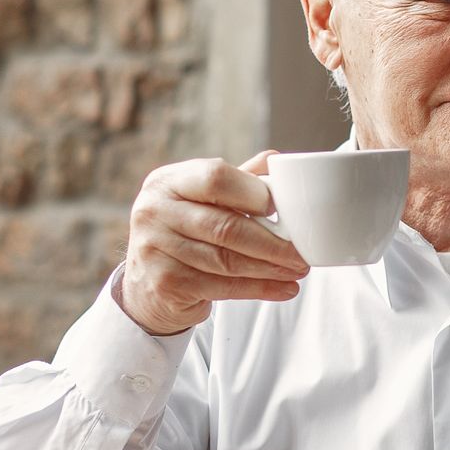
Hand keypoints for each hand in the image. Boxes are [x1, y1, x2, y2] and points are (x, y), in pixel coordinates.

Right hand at [114, 151, 309, 335]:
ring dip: (270, 268)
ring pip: (226, 261)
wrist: (148, 284)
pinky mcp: (165, 283)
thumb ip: (239, 180)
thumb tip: (277, 160)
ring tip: (299, 270)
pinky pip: (222, 287)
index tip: (280, 208)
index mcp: (168, 181)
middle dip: (271, 242)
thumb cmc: (186, 231)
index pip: (214, 178)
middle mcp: (154, 211)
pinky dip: (259, 289)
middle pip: (225, 226)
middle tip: (302, 252)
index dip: (252, 192)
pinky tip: (284, 289)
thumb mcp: (204, 200)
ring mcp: (155, 248)